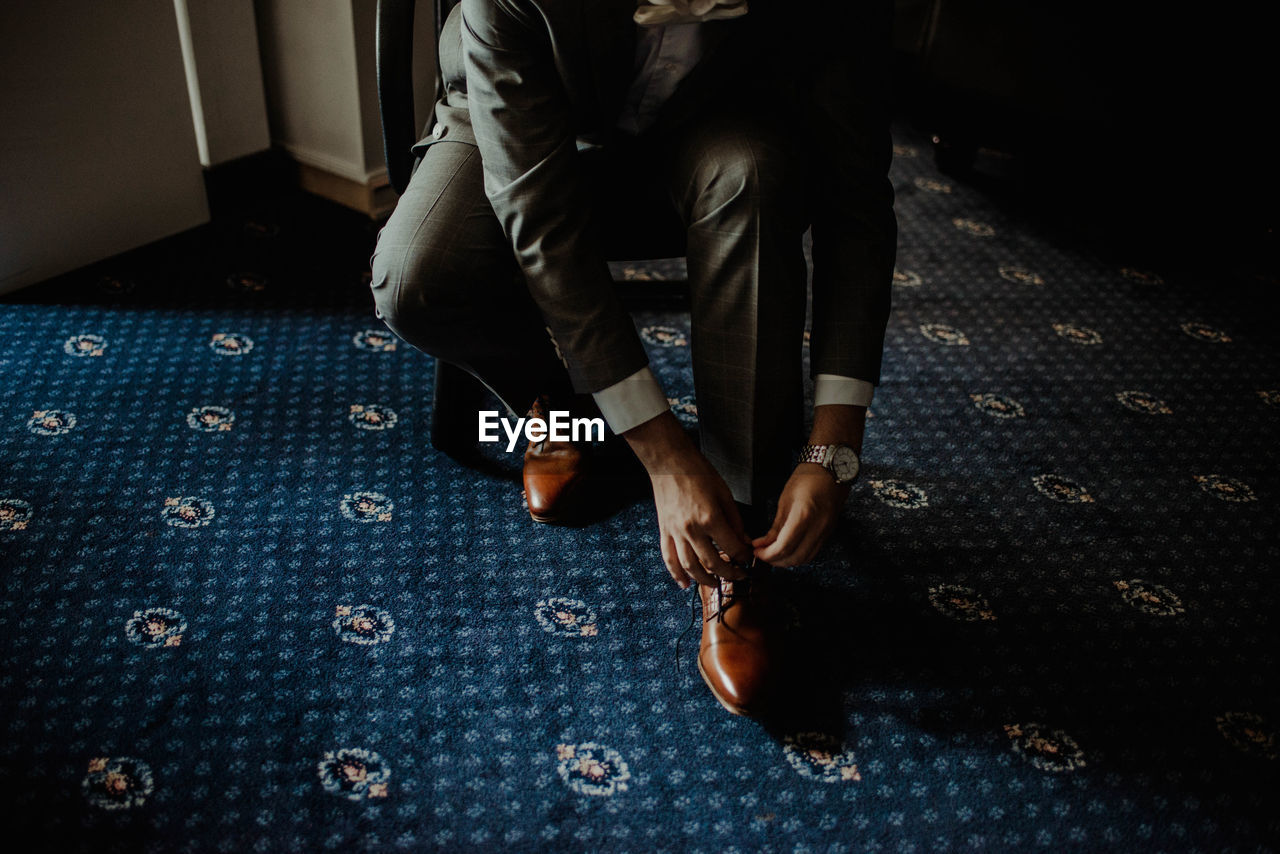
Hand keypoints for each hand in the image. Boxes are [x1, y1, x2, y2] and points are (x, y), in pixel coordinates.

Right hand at [623, 412, 752, 587]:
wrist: (669, 462)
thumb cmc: (697, 472)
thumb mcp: (724, 493)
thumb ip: (735, 519)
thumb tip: (743, 539)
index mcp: (710, 518)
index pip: (732, 547)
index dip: (744, 556)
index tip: (749, 558)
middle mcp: (691, 529)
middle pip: (712, 562)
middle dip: (728, 573)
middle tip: (738, 575)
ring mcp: (675, 532)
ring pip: (690, 566)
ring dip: (704, 579)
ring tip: (715, 583)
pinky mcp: (664, 531)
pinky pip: (669, 558)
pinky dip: (676, 574)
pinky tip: (684, 584)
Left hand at [752, 463, 849, 566]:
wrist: (831, 471)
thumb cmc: (808, 478)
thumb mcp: (785, 500)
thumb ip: (775, 526)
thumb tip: (762, 544)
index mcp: (804, 515)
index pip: (784, 547)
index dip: (767, 554)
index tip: (757, 551)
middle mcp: (818, 527)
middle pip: (795, 558)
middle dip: (776, 561)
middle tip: (763, 555)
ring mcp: (826, 531)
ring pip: (805, 559)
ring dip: (788, 561)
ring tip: (773, 554)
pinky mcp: (829, 533)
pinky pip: (813, 552)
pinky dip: (799, 555)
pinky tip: (788, 550)